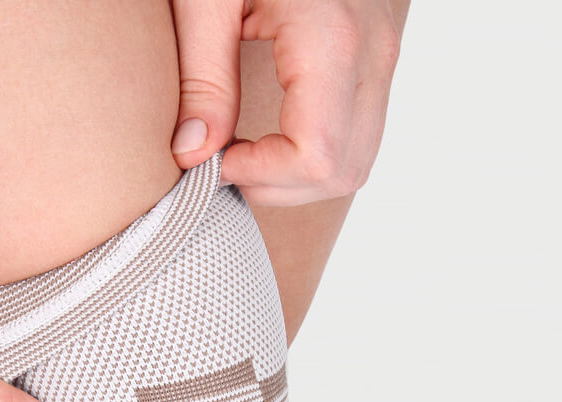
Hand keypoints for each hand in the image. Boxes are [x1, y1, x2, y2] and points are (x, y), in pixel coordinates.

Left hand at [169, 0, 404, 205]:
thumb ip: (201, 78)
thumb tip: (194, 156)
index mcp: (334, 38)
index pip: (315, 158)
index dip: (258, 174)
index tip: (212, 155)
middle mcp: (374, 52)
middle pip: (340, 171)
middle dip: (275, 184)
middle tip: (223, 157)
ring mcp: (385, 54)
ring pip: (355, 162)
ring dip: (294, 176)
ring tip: (244, 147)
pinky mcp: (378, 57)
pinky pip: (358, 135)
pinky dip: (313, 154)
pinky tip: (269, 135)